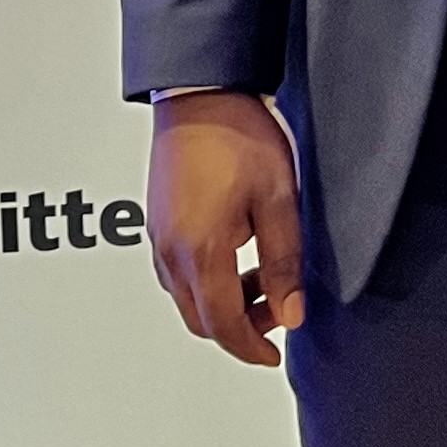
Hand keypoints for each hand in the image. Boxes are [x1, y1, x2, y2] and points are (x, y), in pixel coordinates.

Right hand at [147, 91, 303, 364]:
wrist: (200, 91)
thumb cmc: (238, 135)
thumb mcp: (277, 199)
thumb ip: (283, 261)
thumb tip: (290, 313)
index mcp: (200, 249)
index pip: (222, 324)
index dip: (250, 347)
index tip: (273, 355)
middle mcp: (170, 249)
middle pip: (199, 318)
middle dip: (238, 328)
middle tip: (277, 313)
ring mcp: (158, 234)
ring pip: (186, 296)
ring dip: (221, 303)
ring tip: (262, 280)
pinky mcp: (156, 219)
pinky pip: (176, 270)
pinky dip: (204, 280)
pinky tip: (235, 255)